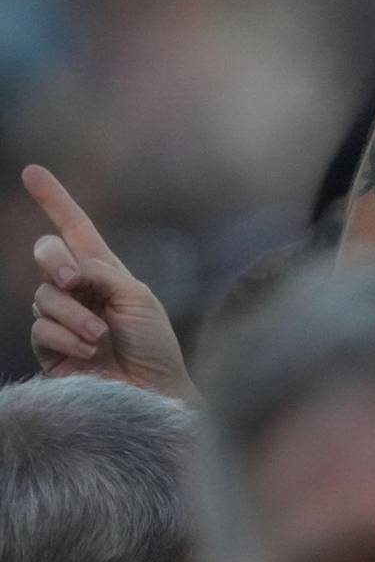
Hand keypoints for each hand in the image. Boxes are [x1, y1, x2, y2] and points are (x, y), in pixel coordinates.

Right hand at [22, 165, 196, 402]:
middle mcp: (81, 290)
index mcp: (106, 272)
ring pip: (43, 295)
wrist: (153, 390)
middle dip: (55, 261)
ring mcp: (63, 318)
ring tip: (100, 338)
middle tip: (74, 280)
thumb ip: (101, 273)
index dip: (54, 200)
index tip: (32, 171)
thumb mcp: (137, 297)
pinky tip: (89, 353)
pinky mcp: (50, 348)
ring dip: (73, 315)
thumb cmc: (155, 344)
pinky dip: (66, 337)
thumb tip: (69, 267)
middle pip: (46, 254)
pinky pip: (41, 328)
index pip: (76, 228)